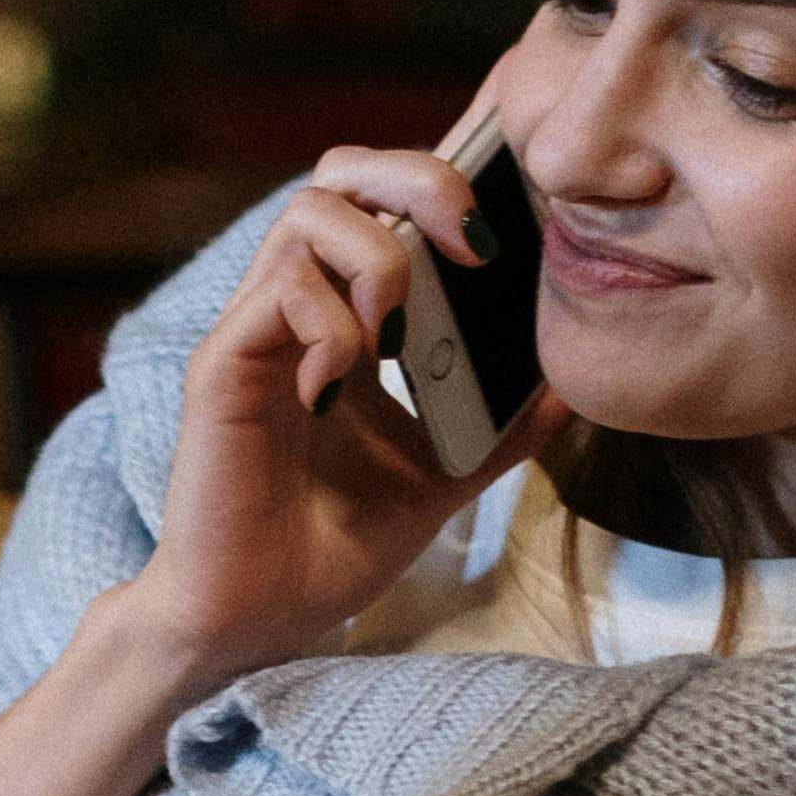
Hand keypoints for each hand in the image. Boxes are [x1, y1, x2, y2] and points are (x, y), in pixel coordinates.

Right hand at [95, 147, 548, 700]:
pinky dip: (330, 328)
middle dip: (417, 179)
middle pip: (340, 171)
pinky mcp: (222, 367)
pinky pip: (281, 291)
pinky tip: (333, 395)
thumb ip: (499, 432)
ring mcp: (255, 333)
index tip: (503, 231)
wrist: (253, 625)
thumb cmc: (326, 553)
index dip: (442, 185)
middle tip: (470, 247)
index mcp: (344, 324)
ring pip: (310, 213)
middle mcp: (295, 312)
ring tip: (396, 339)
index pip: (384, 203)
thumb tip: (573, 390)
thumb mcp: (439, 482)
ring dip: (376, 260)